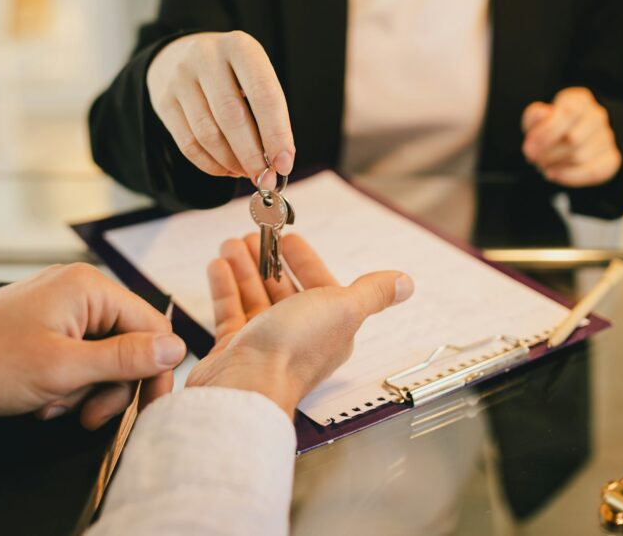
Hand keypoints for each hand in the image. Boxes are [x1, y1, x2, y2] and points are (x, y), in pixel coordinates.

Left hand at [0, 263, 185, 428]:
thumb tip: (177, 348)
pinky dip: (67, 382)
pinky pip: (78, 355)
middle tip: (88, 416)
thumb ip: (125, 358)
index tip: (147, 408)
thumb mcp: (64, 369)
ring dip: (85, 389)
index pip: (152, 326)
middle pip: (128, 343)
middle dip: (111, 386)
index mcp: (89, 287)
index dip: (154, 369)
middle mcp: (80, 288)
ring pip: (103, 355)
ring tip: (53, 405)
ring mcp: (61, 305)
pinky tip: (43, 398)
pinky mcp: (46, 323)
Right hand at [146, 30, 294, 187]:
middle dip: (252, 155)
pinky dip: (211, 164)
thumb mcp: (252, 74)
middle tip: (265, 178)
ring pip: (208, 134)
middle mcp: (207, 57)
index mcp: (240, 47)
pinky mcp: (163, 101)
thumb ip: (267, 112)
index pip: (263, 94)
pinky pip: (188, 144)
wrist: (178, 54)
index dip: (276, 134)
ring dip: (231, 162)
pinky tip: (227, 169)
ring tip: (247, 172)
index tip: (284, 164)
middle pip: (232, 116)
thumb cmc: (230, 73)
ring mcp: (180, 78)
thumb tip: (277, 162)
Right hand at [187, 234, 413, 415]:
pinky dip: (225, 287)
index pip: (320, 284)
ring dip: (244, 268)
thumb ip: (373, 293)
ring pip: (255, 297)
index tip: (287, 237)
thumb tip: (405, 283)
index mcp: (330, 327)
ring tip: (231, 244)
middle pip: (284, 289)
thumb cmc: (293, 350)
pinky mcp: (235, 349)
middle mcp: (299, 336)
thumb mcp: (343, 308)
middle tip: (253, 235)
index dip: (304, 259)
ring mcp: (265, 343)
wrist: (246, 386)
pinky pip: (230, 312)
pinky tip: (217, 266)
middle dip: (268, 259)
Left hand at [522, 87, 621, 186]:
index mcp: (580, 100)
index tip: (528, 146)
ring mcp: (607, 137)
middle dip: (547, 152)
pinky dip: (569, 176)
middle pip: (574, 138)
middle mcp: (597, 116)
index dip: (547, 132)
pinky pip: (593, 171)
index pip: (569, 112)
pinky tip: (554, 174)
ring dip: (556, 165)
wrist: (565, 138)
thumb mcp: (536, 117)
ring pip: (581, 157)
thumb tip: (543, 115)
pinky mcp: (611, 158)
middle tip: (532, 158)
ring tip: (542, 164)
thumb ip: (536, 116)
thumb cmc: (549, 126)